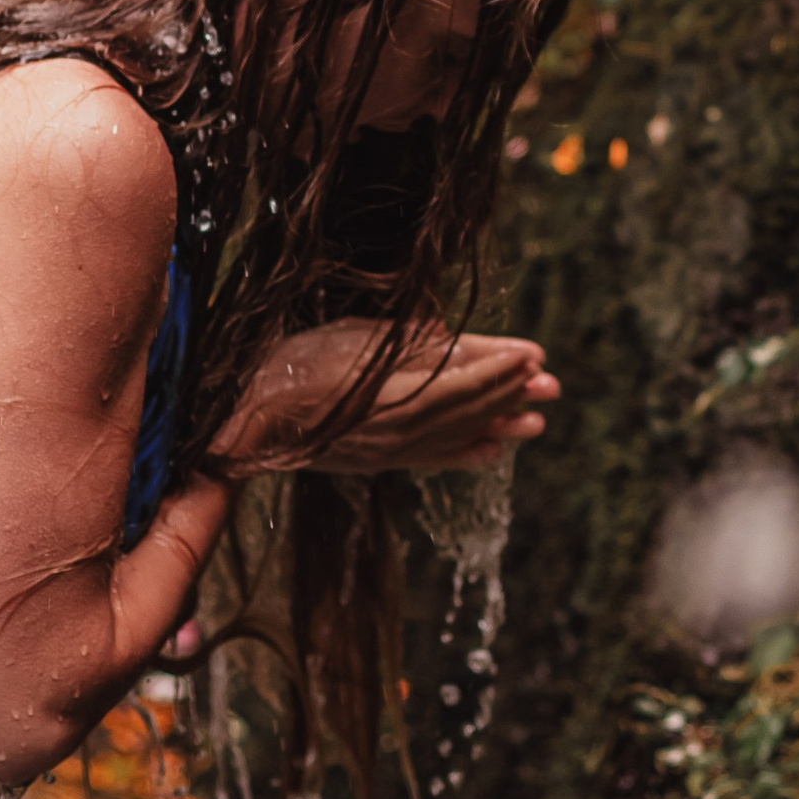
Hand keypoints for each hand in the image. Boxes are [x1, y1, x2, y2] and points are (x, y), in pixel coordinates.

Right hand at [215, 320, 556, 479]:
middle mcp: (399, 427)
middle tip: (551, 385)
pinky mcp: (377, 461)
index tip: (534, 354)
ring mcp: (389, 449)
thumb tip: (450, 338)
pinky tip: (493, 451)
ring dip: (500, 425)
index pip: (463, 379)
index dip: (500, 367)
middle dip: (511, 394)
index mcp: (394, 393)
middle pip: (468, 408)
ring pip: (457, 435)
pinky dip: (467, 454)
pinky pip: (433, 459)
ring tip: (536, 420)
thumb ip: (405, 341)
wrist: (247, 419)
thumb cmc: (290, 368)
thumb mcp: (351, 338)